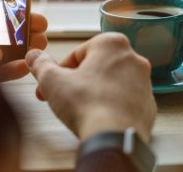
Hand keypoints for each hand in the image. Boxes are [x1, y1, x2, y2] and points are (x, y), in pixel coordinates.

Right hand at [26, 33, 156, 141]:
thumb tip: (33, 56)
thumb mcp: (53, 81)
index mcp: (111, 44)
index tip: (50, 85)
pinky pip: (124, 100)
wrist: (115, 138)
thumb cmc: (86, 104)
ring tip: (81, 109)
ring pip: (111, 82)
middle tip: (63, 97)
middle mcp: (133, 58)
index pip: (77, 54)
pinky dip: (111, 105)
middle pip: (95, 67)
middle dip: (77, 81)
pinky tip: (99, 117)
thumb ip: (41, 65)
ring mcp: (144, 81)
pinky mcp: (148, 103)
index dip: (59, 71)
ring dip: (94, 92)